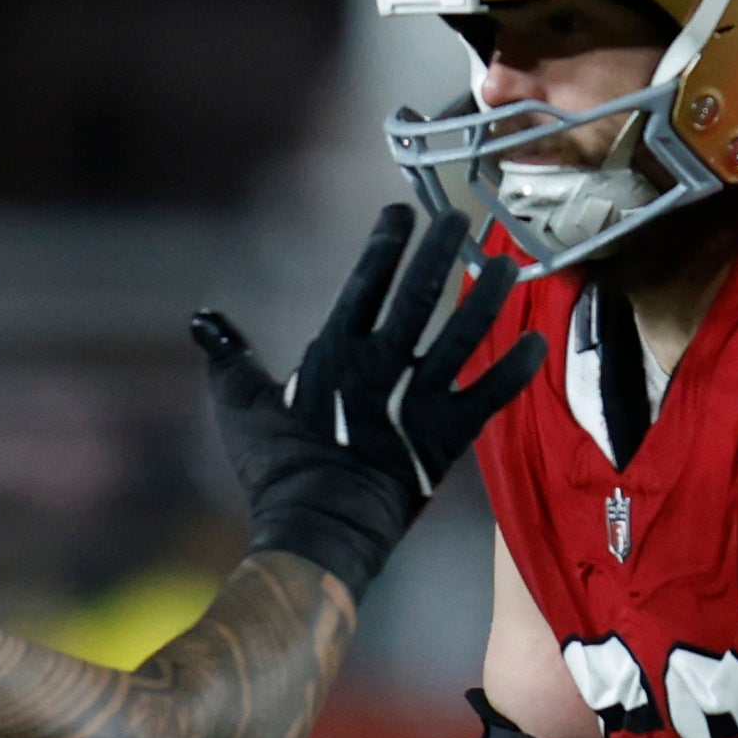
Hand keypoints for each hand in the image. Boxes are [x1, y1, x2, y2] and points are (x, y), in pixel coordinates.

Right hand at [192, 206, 530, 590]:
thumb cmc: (277, 469)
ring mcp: (417, 400)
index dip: (384, 245)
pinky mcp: (447, 436)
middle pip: (416, 296)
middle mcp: (380, 367)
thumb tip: (201, 319)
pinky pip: (488, 395)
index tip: (401, 210)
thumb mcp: (242, 405)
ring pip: (459, 336)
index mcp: (334, 354)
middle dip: (439, 252)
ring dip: (485, 298)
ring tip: (508, 264)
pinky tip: (536, 342)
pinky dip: (513, 369)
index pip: (364, 284)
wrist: (316, 528)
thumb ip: (228, 356)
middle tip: (459, 215)